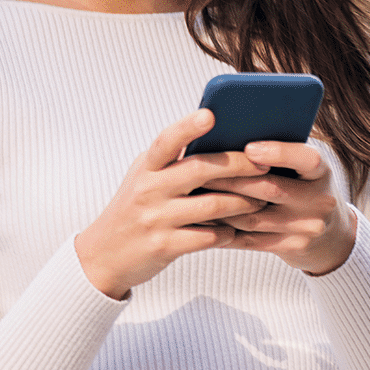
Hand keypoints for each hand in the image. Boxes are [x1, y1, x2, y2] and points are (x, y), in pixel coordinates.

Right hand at [74, 109, 271, 299]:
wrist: (104, 255)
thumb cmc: (134, 209)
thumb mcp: (144, 178)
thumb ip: (171, 160)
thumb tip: (215, 136)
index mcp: (146, 168)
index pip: (166, 140)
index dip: (188, 126)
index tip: (210, 115)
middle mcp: (149, 189)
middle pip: (200, 170)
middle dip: (238, 165)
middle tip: (265, 163)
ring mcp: (156, 218)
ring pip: (212, 205)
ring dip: (243, 202)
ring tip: (262, 199)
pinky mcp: (165, 246)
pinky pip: (208, 237)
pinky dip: (228, 232)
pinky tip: (239, 229)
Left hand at [206, 141, 356, 275]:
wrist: (331, 233)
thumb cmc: (304, 187)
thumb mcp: (303, 168)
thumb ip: (278, 153)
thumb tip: (230, 134)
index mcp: (322, 172)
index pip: (307, 159)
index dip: (278, 152)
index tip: (249, 147)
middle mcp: (320, 200)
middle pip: (271, 189)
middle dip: (232, 179)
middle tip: (200, 170)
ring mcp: (307, 228)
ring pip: (255, 217)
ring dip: (221, 206)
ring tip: (194, 194)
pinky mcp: (292, 248)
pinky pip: (251, 240)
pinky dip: (224, 229)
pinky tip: (203, 220)